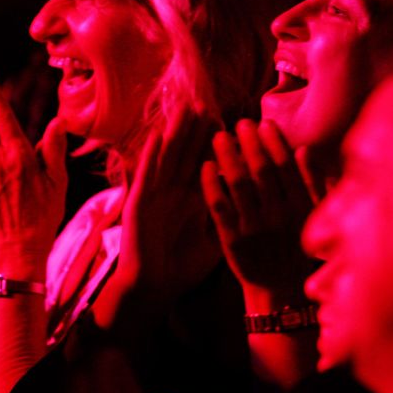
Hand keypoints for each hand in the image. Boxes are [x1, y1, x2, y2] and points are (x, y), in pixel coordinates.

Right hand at [113, 109, 217, 301]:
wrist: (153, 289)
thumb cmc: (182, 267)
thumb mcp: (213, 240)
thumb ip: (227, 219)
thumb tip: (254, 206)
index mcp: (191, 200)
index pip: (204, 164)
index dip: (215, 143)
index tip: (230, 120)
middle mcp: (173, 193)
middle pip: (186, 154)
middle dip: (196, 129)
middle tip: (208, 102)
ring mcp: (154, 196)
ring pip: (167, 157)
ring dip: (174, 133)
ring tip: (184, 108)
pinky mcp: (138, 205)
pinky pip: (144, 176)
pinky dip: (149, 155)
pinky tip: (155, 134)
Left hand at [200, 120, 320, 294]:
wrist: (282, 293)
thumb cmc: (302, 252)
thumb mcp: (318, 219)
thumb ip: (314, 184)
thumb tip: (304, 149)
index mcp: (301, 208)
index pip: (285, 166)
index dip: (273, 141)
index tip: (264, 123)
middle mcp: (278, 216)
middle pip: (260, 170)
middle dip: (249, 142)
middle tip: (239, 123)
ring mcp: (254, 228)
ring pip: (238, 183)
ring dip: (227, 156)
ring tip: (218, 137)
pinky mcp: (233, 241)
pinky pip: (219, 207)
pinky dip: (211, 185)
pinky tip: (206, 167)